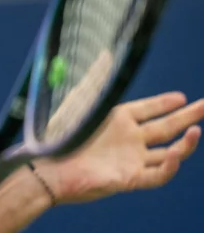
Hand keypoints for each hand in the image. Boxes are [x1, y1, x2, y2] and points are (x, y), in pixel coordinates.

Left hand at [41, 92, 202, 203]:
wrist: (44, 167)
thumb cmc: (55, 135)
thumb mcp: (77, 103)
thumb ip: (95, 80)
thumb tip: (107, 53)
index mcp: (116, 120)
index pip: (149, 109)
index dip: (165, 103)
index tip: (181, 96)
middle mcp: (127, 139)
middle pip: (166, 127)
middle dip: (188, 116)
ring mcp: (129, 160)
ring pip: (168, 152)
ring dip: (186, 143)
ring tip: (197, 130)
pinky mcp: (127, 179)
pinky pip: (156, 175)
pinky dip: (170, 166)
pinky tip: (177, 153)